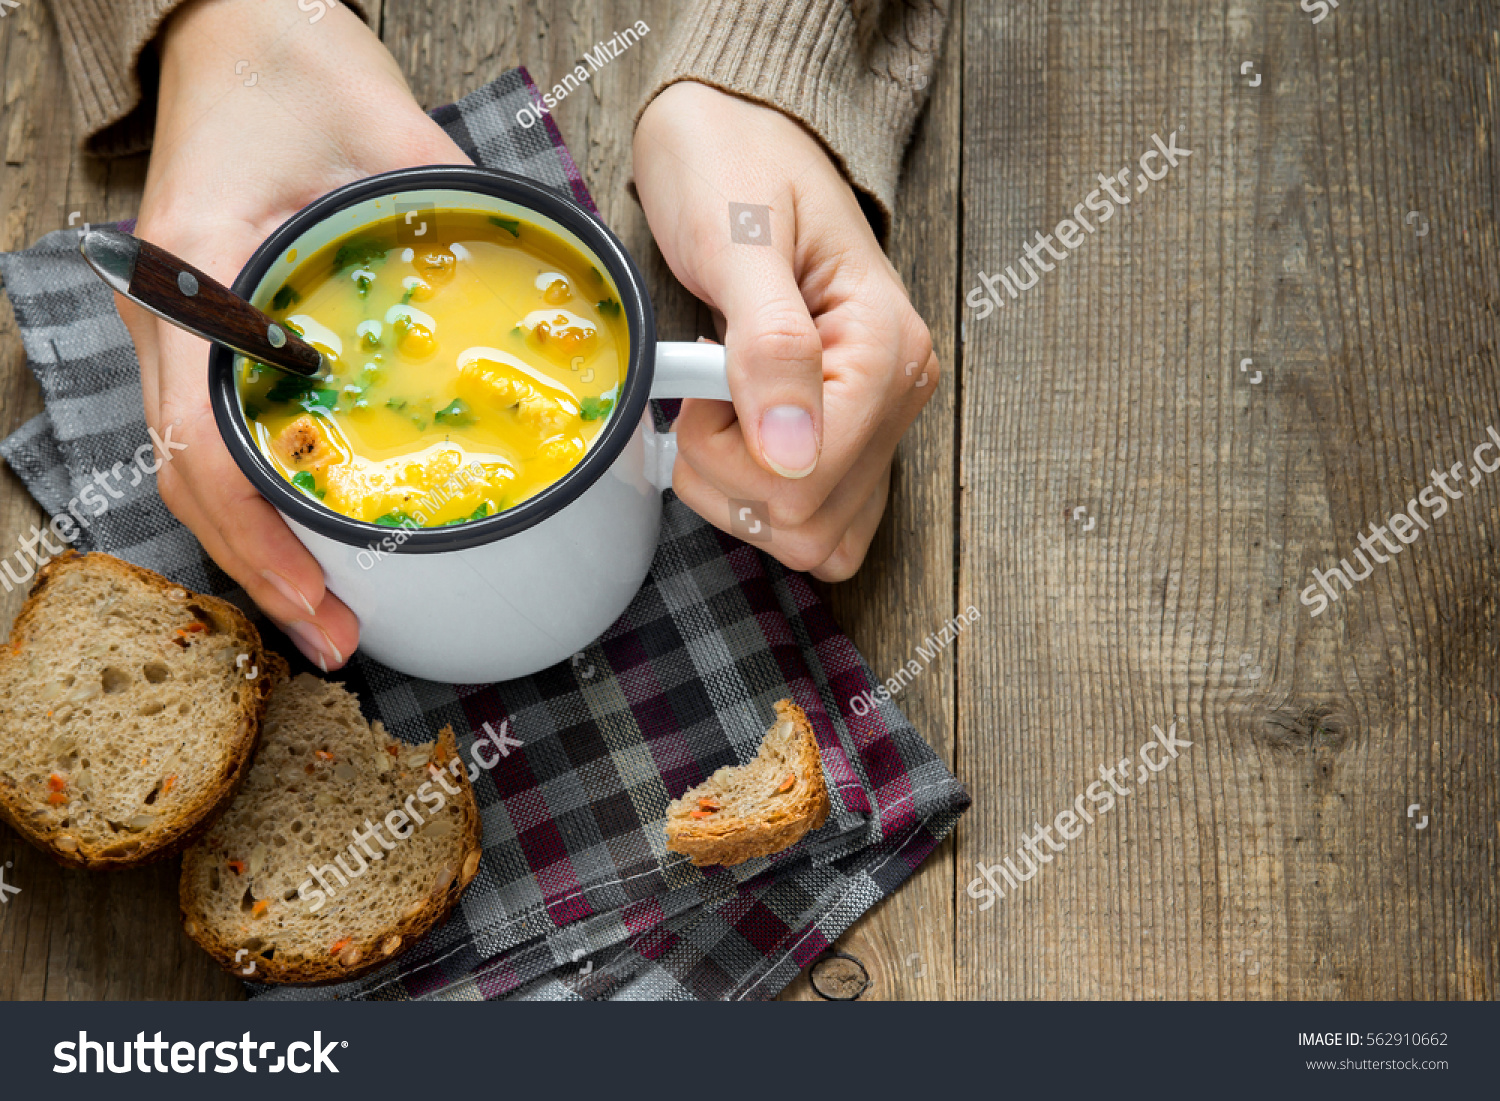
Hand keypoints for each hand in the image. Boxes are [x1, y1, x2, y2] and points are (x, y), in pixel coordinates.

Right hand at [121, 0, 469, 668]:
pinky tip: (308, 531)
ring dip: (256, 543)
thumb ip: (456, 209)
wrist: (229, 25)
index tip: (322, 597)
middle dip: (260, 570)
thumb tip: (556, 275)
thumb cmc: (290, 64)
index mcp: (198, 272)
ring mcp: (179, 325)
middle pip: (190, 477)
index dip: (260, 535)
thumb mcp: (383, 131)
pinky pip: (217, 429)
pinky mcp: (205, 328)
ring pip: (195, 465)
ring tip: (325, 606)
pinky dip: (258, 493)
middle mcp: (170, 312)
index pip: (204, 440)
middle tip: (337, 634)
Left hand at [632, 82, 938, 579]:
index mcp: (887, 347)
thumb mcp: (736, 239)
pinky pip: (818, 524)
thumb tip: (790, 453)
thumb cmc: (731, 168)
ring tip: (715, 413)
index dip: (732, 450)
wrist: (734, 134)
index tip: (701, 380)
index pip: (811, 476)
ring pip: (813, 540)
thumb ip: (768, 344)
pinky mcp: (848, 439)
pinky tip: (732, 442)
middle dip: (727, 476)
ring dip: (738, 496)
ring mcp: (877, 422)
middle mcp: (897, 394)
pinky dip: (758, 503)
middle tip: (702, 394)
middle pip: (810, 523)